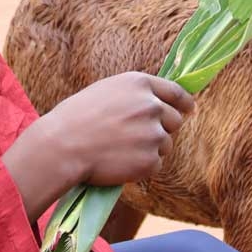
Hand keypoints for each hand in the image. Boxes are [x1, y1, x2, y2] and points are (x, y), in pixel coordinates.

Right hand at [4, 72, 194, 218]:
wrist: (62, 145)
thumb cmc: (76, 118)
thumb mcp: (107, 92)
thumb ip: (135, 96)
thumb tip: (158, 105)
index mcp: (139, 83)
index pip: (176, 91)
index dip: (184, 103)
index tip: (188, 109)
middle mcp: (151, 105)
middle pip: (174, 120)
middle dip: (161, 129)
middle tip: (136, 138)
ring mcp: (153, 133)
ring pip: (165, 144)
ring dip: (150, 150)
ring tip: (120, 150)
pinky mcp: (150, 160)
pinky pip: (156, 165)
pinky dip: (142, 168)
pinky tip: (119, 163)